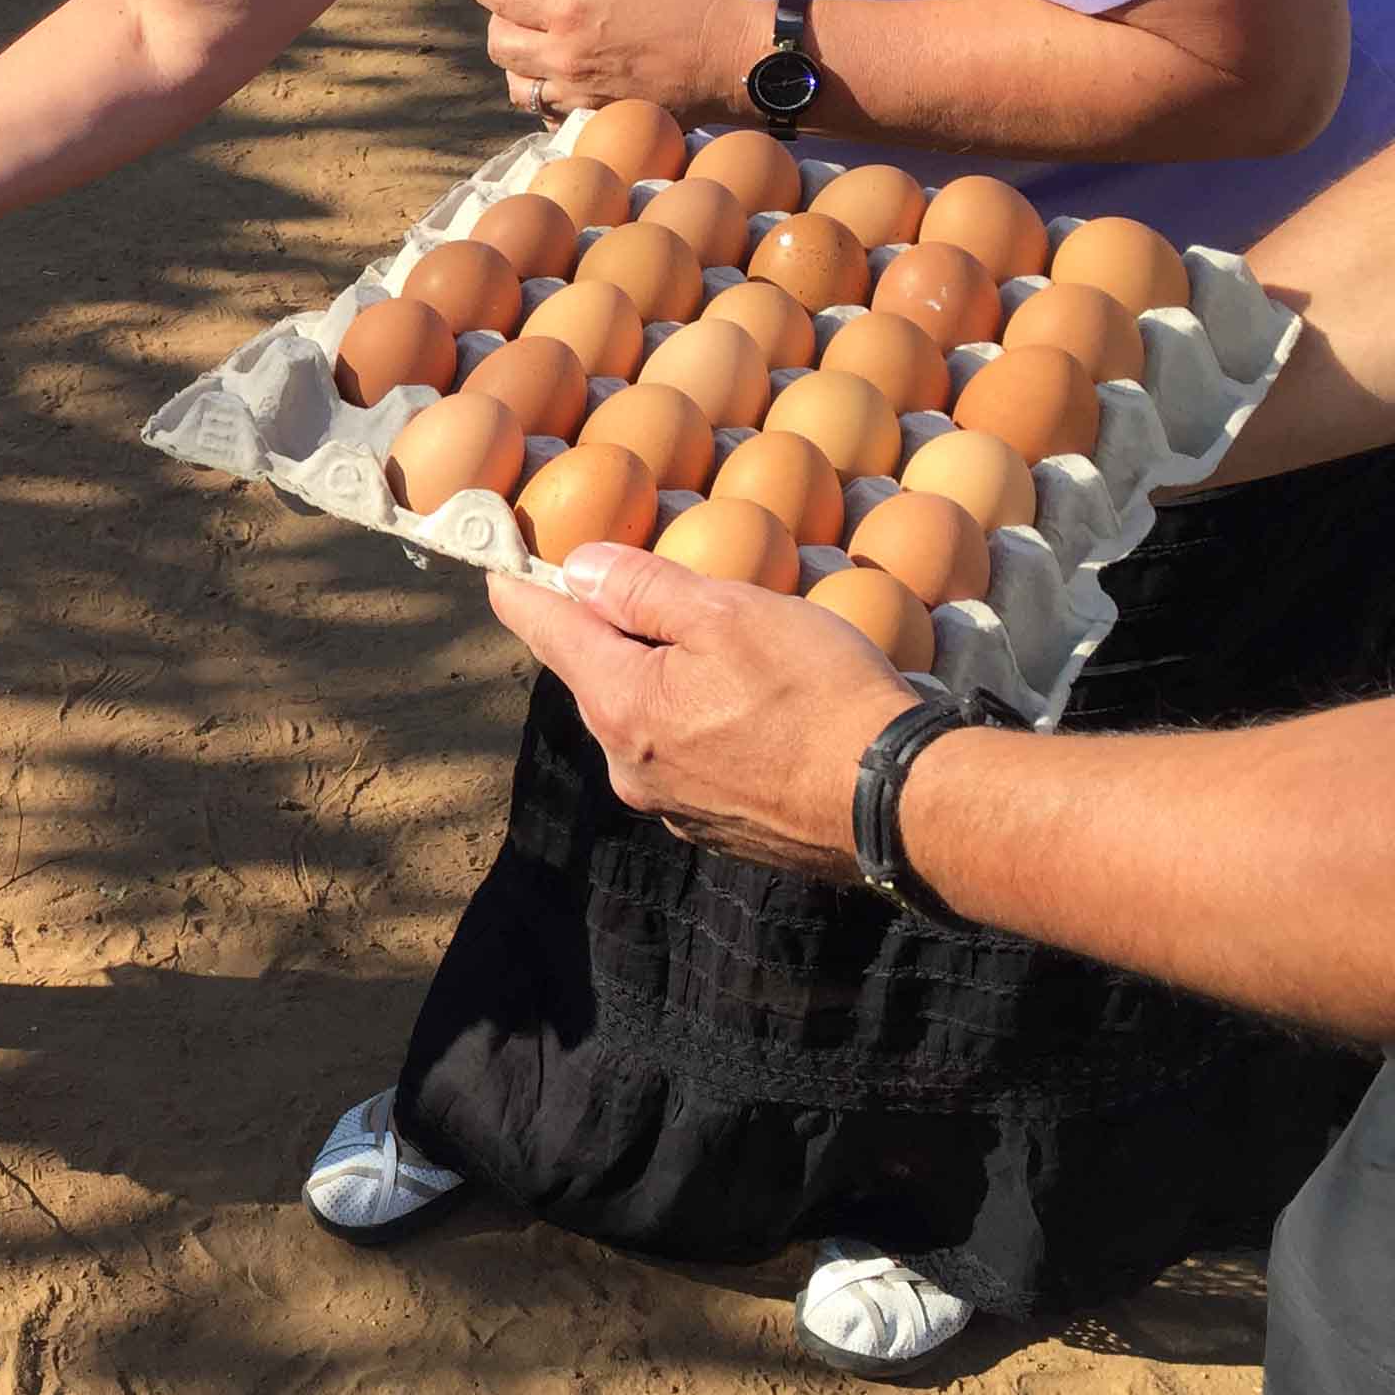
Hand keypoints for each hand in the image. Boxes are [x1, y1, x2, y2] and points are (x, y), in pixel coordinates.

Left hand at [470, 0, 769, 125]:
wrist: (728, 58)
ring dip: (515, 65)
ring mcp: (577, 92)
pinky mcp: (594, 117)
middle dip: (497, 24)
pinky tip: (554, 79)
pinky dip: (540, 95)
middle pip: (500, 47)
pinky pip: (546, 111)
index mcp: (572, 11)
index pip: (505, 0)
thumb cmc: (689, 3)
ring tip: (531, 49)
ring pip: (517, 86)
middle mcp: (565, 55)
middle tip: (512, 12)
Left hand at [484, 543, 913, 874]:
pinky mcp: (715, 827)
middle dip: (616, 632)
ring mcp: (670, 805)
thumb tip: (580, 569)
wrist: (898, 805)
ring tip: (733, 653)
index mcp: (620, 706)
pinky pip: (686, 757)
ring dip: (667, 680)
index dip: (521, 589)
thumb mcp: (729, 614)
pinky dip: (703, 724)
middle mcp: (628, 765)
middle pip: (597, 675)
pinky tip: (757, 708)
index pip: (546, 632)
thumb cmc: (819, 696)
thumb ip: (644, 589)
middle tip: (660, 593)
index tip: (496, 567)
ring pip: (645, 717)